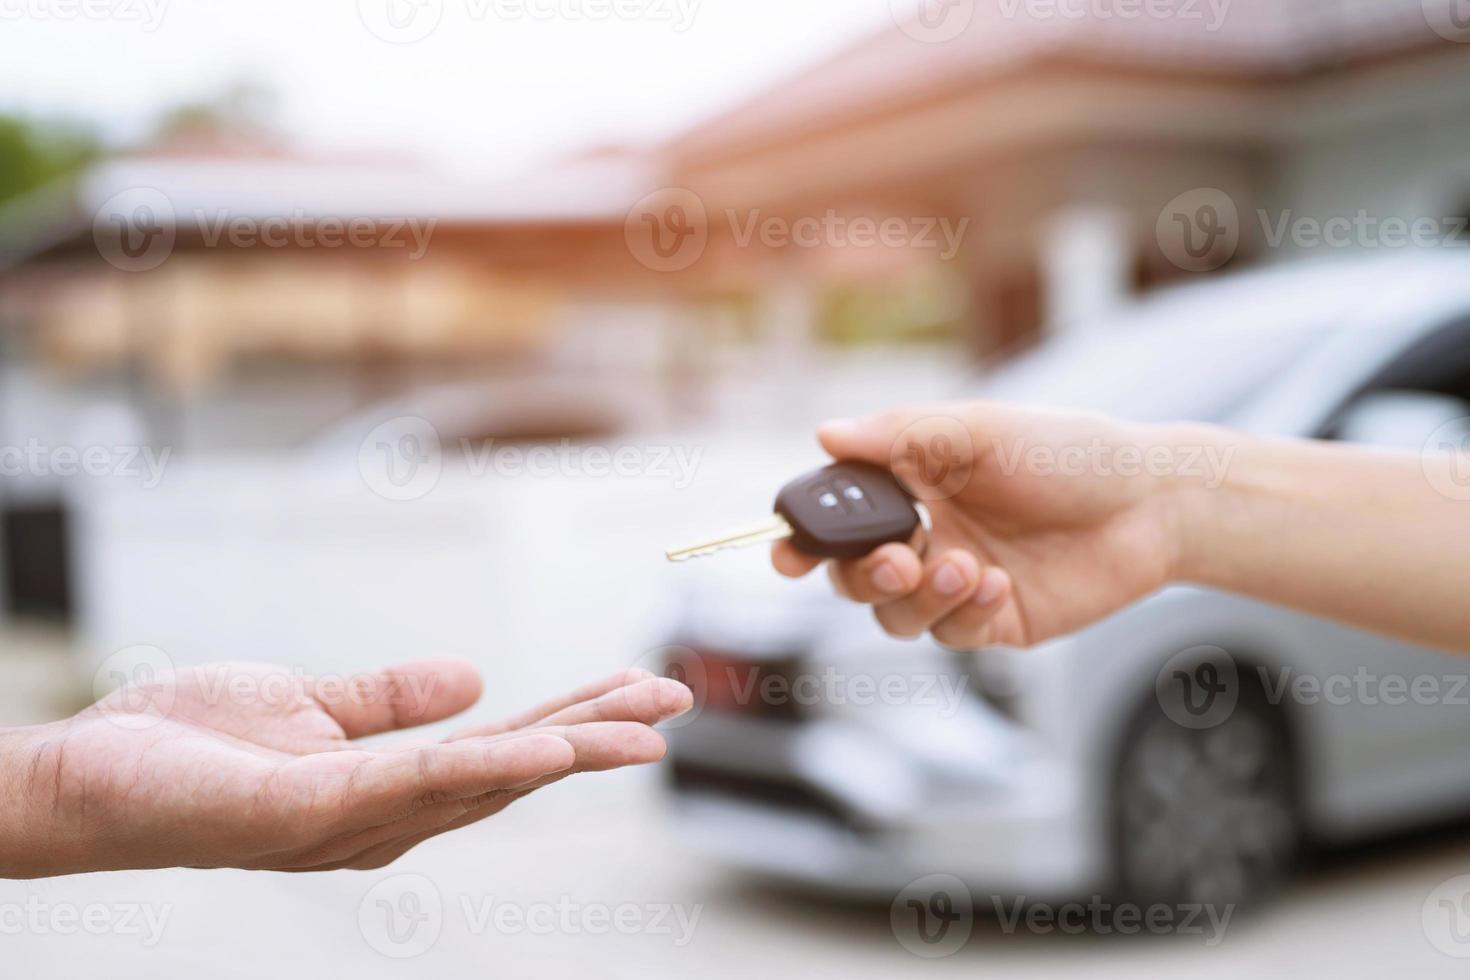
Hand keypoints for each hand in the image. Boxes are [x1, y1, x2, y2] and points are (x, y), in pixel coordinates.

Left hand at [0, 661, 689, 877]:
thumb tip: (475, 679)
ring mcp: (346, 821)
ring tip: (638, 727)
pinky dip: (480, 769)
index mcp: (388, 790)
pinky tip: (536, 750)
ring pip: (477, 783)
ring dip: (563, 754)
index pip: (501, 751)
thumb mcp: (305, 703)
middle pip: (508, 774)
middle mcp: (381, 818)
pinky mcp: (302, 810)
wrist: (81, 778)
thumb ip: (386, 698)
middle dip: (596, 738)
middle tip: (676, 701)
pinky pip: (406, 785)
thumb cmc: (185, 747)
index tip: (640, 686)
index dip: (573, 721)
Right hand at [773, 403, 1206, 648]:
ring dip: (917, 596)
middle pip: (854, 576)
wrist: (1152, 503)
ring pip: (894, 615)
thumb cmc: (1068, 452)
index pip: (839, 514)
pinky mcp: (993, 620)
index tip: (788, 552)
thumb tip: (825, 434)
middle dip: (861, 575)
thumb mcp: (981, 430)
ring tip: (964, 565)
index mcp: (913, 483)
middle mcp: (926, 534)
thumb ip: (901, 435)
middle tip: (896, 559)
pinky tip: (998, 583)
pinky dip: (963, 612)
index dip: (805, 536)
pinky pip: (950, 634)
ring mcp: (957, 582)